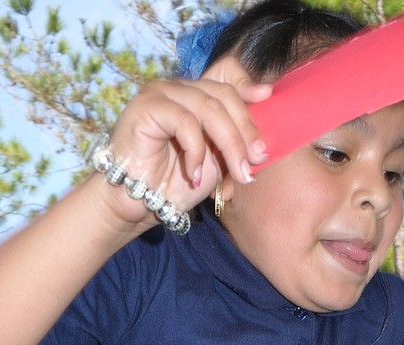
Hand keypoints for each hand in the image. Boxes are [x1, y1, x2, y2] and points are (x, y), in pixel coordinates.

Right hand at [101, 61, 271, 229]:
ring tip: (239, 173)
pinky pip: (184, 122)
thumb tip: (260, 144)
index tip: (268, 97)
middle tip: (257, 161)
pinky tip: (196, 173)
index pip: (226, 81)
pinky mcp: (146, 106)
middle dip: (245, 131)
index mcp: (195, 96)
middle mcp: (179, 88)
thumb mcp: (214, 163)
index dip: (247, 87)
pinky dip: (196, 150)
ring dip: (229, 144)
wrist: (136, 204)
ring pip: (208, 108)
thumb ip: (232, 145)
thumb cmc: (173, 184)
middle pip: (223, 97)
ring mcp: (161, 93)